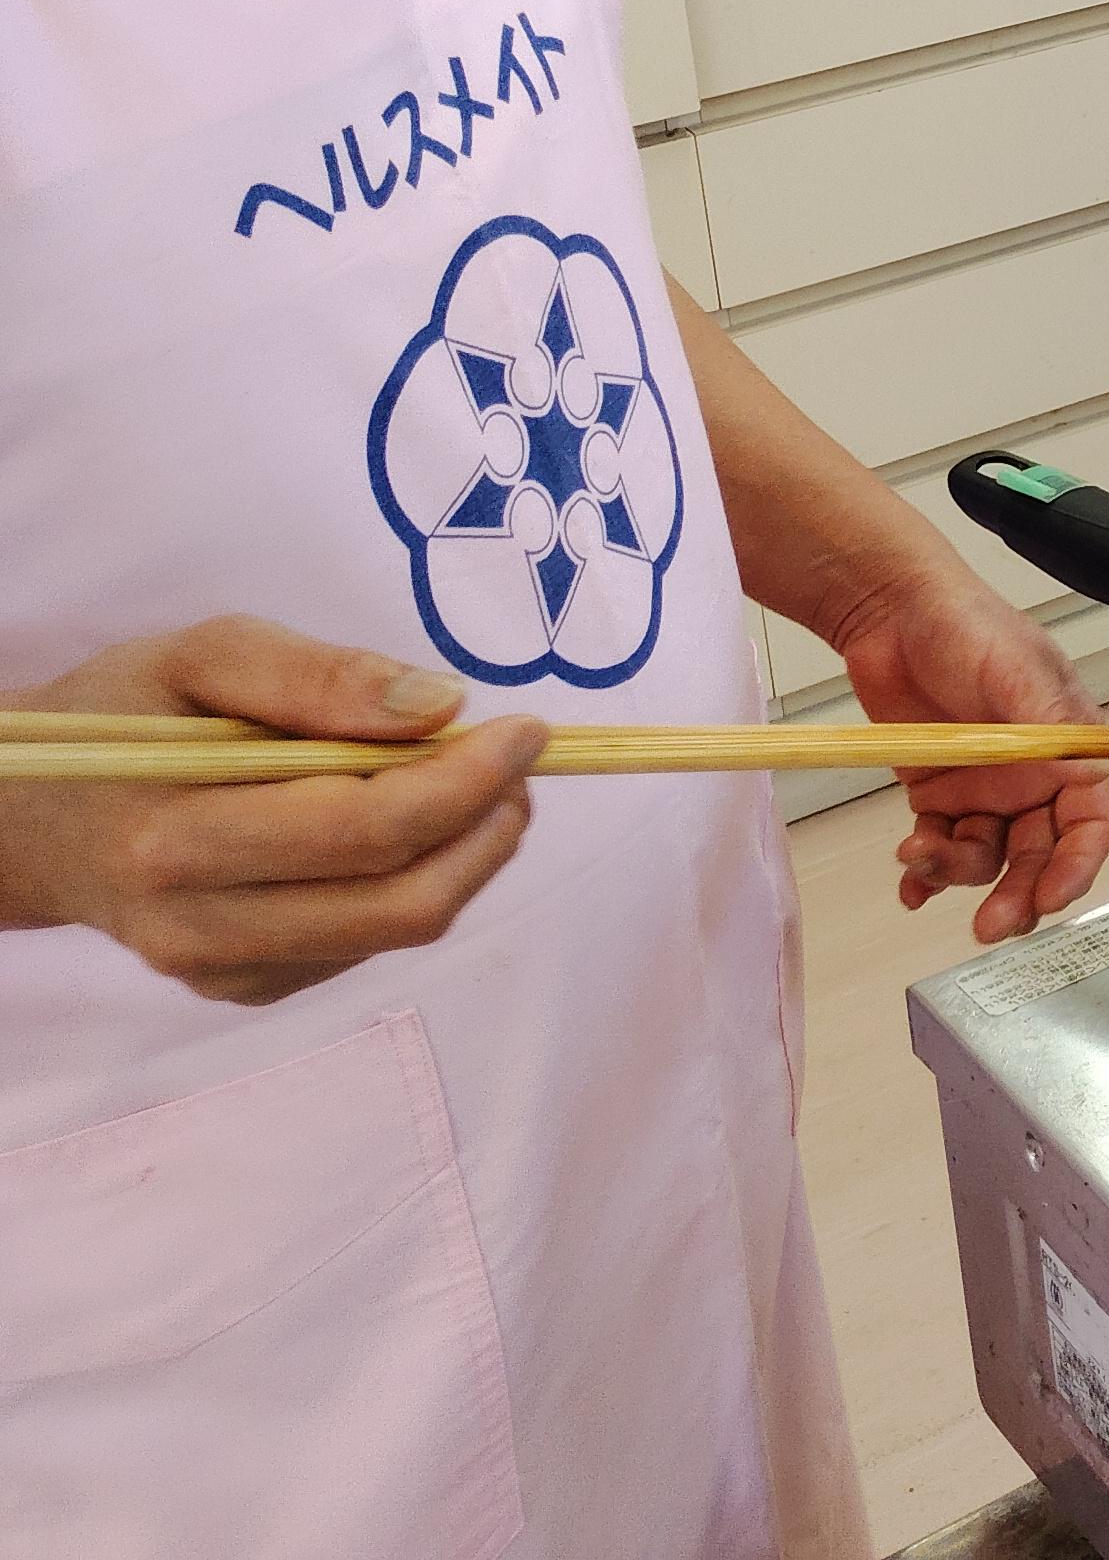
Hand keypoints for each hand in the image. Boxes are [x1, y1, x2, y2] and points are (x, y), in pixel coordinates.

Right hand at [0, 618, 543, 1005]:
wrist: (37, 817)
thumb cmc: (124, 718)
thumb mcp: (203, 655)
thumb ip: (316, 674)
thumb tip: (440, 706)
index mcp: (174, 838)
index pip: (363, 831)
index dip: (466, 781)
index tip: (526, 728)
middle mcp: (195, 926)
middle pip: (398, 902)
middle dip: (488, 828)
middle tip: (522, 764)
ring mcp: (220, 970)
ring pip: (395, 930)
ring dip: (468, 857)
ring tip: (480, 786)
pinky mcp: (243, 987)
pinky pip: (365, 944)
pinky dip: (414, 883)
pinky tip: (402, 828)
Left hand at [823, 563, 1108, 942]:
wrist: (891, 611)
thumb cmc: (966, 623)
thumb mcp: (1017, 667)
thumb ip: (1051, 723)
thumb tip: (1092, 772)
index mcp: (1064, 747)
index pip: (1089, 820)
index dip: (1079, 864)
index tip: (1054, 894)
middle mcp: (1029, 776)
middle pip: (1038, 855)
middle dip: (1020, 893)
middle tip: (993, 922)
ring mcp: (982, 788)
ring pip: (985, 858)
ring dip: (959, 874)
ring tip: (922, 859)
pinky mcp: (936, 792)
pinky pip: (938, 846)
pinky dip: (925, 873)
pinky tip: (910, 881)